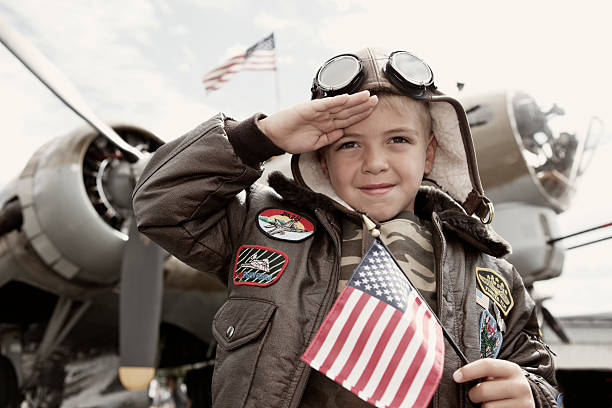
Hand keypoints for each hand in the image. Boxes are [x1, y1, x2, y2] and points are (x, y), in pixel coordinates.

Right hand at [257, 90, 377, 153]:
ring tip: (367, 96)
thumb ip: (330, 138)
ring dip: (354, 101)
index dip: (361, 114)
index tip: (373, 111)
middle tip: (376, 100)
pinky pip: (325, 104)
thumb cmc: (292, 139)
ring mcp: (318, 111)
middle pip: (347, 110)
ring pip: (340, 105)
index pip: (348, 118)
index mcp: (327, 124)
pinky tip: (347, 98)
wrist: (275, 137)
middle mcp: (324, 115)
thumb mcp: (316, 143)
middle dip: (362, 105)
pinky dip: (336, 101)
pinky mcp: (309, 108)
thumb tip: (344, 133)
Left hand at [453, 359, 533, 407]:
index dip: (468, 371)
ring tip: (489, 402)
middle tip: (475, 395)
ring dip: (483, 406)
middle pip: (483, 390)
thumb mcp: (498, 374)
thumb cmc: (503, 384)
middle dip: (473, 394)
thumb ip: (483, 372)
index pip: (487, 365)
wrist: (526, 400)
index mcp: (512, 369)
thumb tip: (459, 375)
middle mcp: (520, 385)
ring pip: (487, 407)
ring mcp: (523, 403)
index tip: (456, 377)